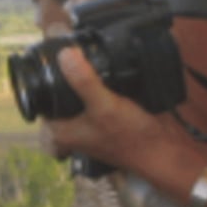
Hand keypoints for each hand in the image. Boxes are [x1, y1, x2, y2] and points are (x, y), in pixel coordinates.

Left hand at [42, 47, 178, 169]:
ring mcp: (90, 122)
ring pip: (80, 93)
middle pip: (61, 94)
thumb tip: (65, 56)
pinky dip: (104, 84)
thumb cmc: (132, 138)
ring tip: (91, 63)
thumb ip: (84, 82)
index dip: (46, 78)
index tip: (54, 59)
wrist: (164, 150)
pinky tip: (110, 74)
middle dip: (68, 75)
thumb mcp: (104, 106)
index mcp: (60, 130)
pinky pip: (99, 95)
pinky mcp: (108, 116)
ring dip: (86, 79)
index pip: (41, 99)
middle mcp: (72, 127)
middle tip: (76, 56)